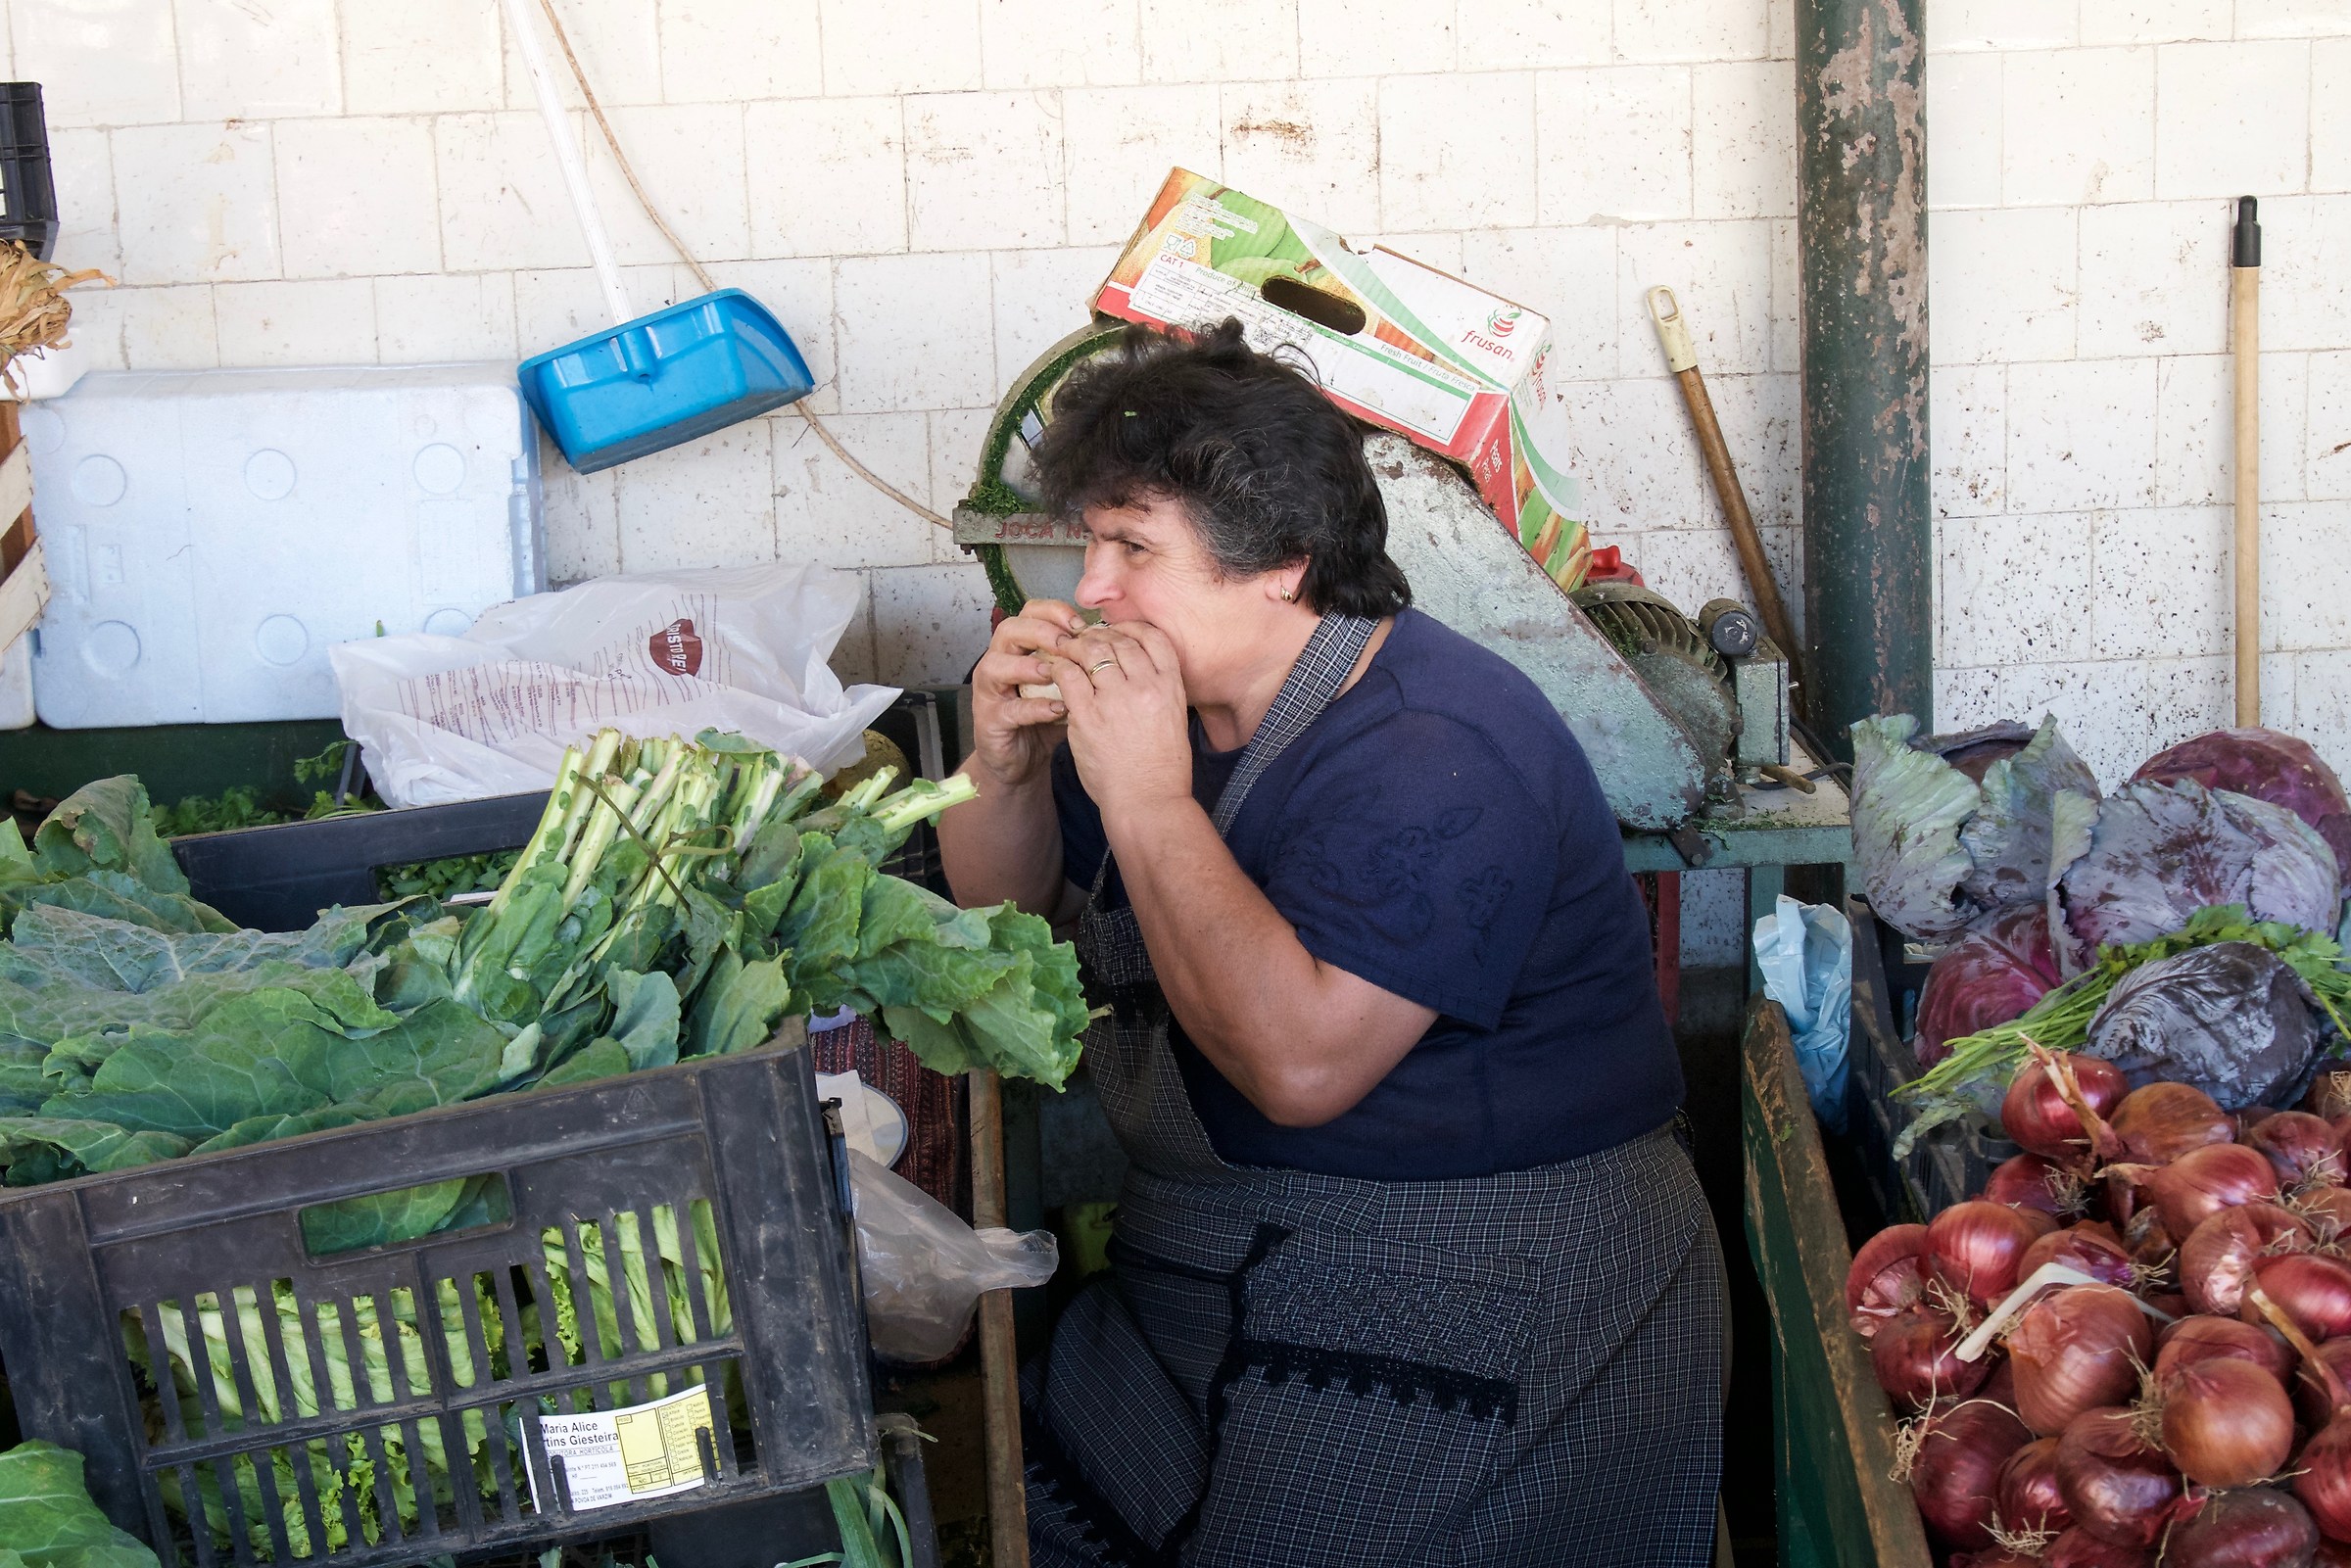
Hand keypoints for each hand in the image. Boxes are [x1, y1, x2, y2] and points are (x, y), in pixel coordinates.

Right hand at [969, 600, 1088, 787]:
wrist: (1021, 760)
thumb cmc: (1045, 718)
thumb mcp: (1068, 686)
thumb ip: (1081, 666)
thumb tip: (1117, 647)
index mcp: (1019, 647)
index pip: (1030, 613)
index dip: (1054, 612)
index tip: (1081, 624)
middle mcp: (999, 661)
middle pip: (1010, 629)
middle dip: (1041, 632)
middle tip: (1068, 644)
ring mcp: (990, 690)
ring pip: (997, 664)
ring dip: (1028, 666)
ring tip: (1055, 673)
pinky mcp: (989, 719)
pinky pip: (1010, 709)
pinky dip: (1034, 707)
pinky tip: (1058, 710)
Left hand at [1048, 621, 1193, 824]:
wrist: (1149, 801)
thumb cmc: (1161, 768)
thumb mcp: (1172, 719)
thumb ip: (1156, 691)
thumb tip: (1134, 673)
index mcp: (1170, 686)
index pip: (1153, 637)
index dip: (1131, 628)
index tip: (1117, 632)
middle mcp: (1145, 686)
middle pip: (1119, 640)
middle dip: (1098, 635)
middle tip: (1083, 640)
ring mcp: (1116, 698)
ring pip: (1091, 650)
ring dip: (1075, 646)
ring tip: (1065, 650)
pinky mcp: (1088, 715)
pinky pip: (1068, 675)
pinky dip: (1059, 667)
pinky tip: (1055, 670)